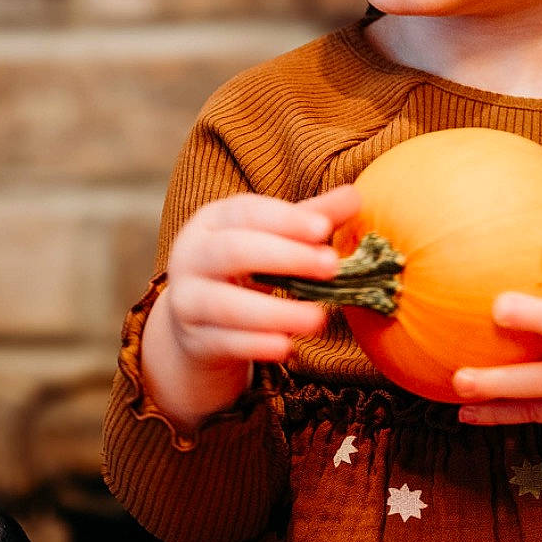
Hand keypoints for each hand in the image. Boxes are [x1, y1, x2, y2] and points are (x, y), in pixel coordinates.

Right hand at [141, 184, 363, 430]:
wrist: (196, 319)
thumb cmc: (245, 266)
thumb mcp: (271, 237)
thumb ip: (311, 217)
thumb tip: (354, 195)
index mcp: (212, 221)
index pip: (246, 212)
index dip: (285, 220)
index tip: (324, 229)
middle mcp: (192, 256)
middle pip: (232, 251)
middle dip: (285, 257)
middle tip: (332, 266)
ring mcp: (187, 300)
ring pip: (225, 304)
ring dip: (275, 312)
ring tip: (319, 318)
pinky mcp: (195, 340)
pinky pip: (224, 343)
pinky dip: (256, 345)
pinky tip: (287, 347)